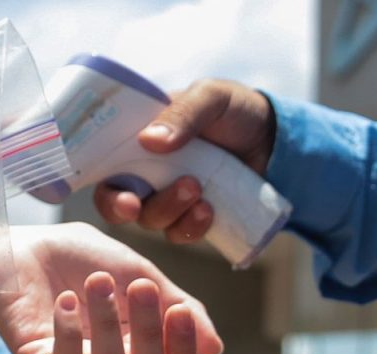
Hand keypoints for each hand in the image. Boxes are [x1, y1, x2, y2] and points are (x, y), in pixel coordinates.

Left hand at [0, 223, 222, 353]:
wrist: (21, 246)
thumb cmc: (79, 259)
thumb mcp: (138, 273)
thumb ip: (177, 307)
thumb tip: (215, 348)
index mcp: (139, 347)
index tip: (178, 309)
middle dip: (150, 335)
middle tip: (139, 286)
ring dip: (108, 327)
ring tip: (96, 282)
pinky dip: (70, 332)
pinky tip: (65, 300)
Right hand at [94, 79, 275, 242]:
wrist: (275, 138)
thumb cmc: (233, 110)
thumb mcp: (211, 97)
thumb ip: (183, 113)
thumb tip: (149, 140)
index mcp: (134, 143)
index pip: (101, 170)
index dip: (103, 188)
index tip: (123, 199)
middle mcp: (143, 173)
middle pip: (116, 203)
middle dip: (126, 209)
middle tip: (139, 205)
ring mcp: (166, 197)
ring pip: (150, 220)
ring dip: (169, 211)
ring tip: (198, 190)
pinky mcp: (190, 217)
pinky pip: (179, 233)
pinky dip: (191, 227)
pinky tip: (209, 210)